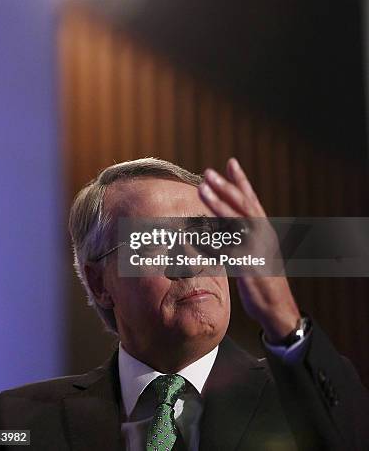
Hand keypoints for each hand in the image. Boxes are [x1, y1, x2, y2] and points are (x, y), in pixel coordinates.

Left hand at [198, 158, 300, 343]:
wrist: (278, 308)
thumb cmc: (264, 277)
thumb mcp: (258, 249)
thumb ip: (245, 233)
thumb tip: (224, 218)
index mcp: (265, 230)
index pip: (252, 200)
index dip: (241, 181)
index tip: (230, 162)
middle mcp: (263, 236)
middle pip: (243, 207)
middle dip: (226, 188)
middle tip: (208, 173)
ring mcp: (257, 251)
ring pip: (235, 223)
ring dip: (218, 205)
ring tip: (202, 189)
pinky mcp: (249, 269)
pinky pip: (226, 252)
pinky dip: (210, 243)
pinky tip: (193, 236)